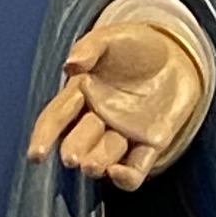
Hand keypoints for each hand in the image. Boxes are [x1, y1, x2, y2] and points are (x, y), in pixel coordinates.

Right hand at [26, 16, 200, 185]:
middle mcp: (98, 118)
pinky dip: (125, 178)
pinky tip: (117, 173)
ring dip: (96, 163)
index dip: (45, 135)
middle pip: (79, 141)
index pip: (57, 117)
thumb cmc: (138, 45)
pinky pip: (134, 171)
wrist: (179, 54)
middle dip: (74, 151)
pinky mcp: (150, 145)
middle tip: (73, 158)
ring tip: (91, 165)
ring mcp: (124, 134)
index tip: (36, 154)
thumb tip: (70, 66)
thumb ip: (91, 47)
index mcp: (81, 93)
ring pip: (103, 158)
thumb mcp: (112, 38)